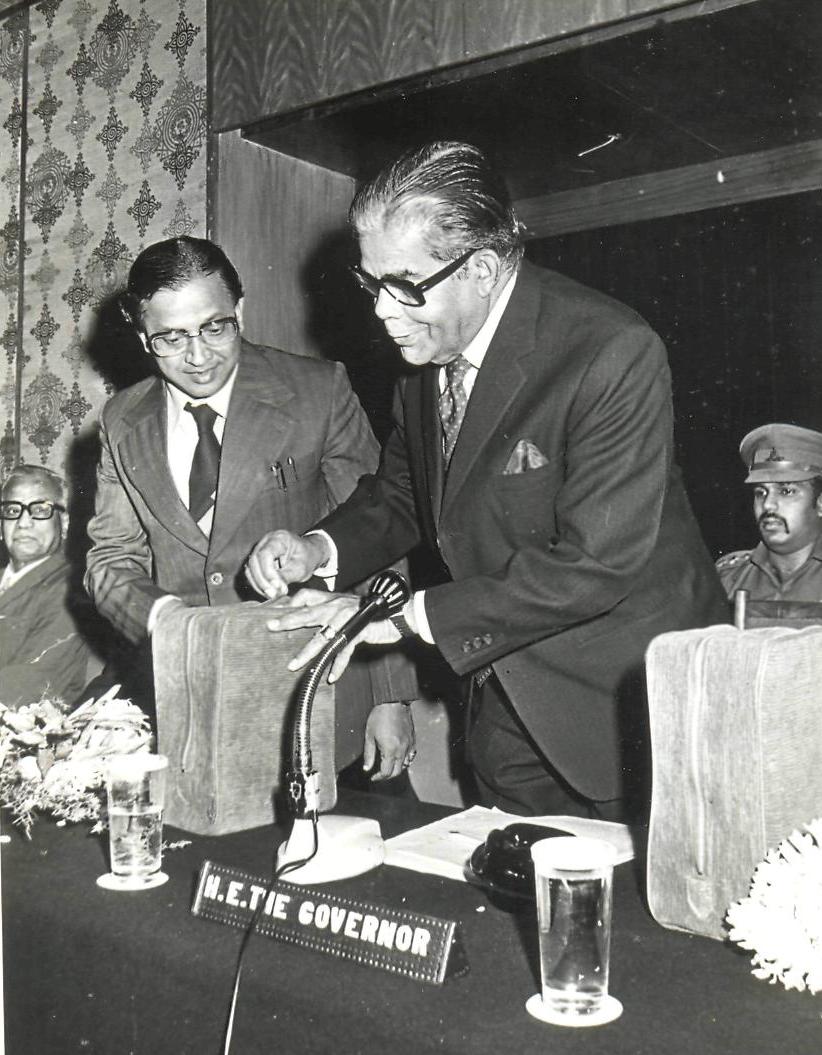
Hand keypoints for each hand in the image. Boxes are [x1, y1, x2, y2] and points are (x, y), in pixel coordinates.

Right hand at [245, 530, 328, 599]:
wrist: (308, 553)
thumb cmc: (307, 557)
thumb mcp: (301, 568)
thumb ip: (286, 576)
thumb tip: (274, 588)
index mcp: (279, 538)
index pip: (265, 554)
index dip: (267, 572)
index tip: (277, 587)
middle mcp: (266, 541)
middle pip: (254, 561)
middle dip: (262, 581)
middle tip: (274, 594)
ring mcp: (260, 549)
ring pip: (250, 569)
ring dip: (259, 585)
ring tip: (273, 595)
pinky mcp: (258, 560)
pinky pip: (252, 573)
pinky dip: (258, 584)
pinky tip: (269, 592)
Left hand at [265, 588, 400, 681]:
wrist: (395, 614)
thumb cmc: (368, 612)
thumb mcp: (345, 606)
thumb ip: (327, 608)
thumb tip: (306, 612)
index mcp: (331, 600)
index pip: (305, 598)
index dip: (289, 604)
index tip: (273, 613)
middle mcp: (336, 608)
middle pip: (308, 615)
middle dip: (289, 621)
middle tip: (271, 626)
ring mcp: (347, 620)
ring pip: (323, 638)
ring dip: (308, 653)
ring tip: (294, 665)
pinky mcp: (359, 632)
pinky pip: (345, 651)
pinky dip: (338, 665)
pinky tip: (330, 677)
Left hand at [363, 703, 415, 781]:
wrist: (393, 702)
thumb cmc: (379, 716)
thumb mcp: (369, 735)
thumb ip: (368, 754)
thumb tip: (366, 768)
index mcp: (390, 750)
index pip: (386, 772)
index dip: (378, 777)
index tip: (373, 776)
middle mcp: (401, 750)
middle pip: (397, 771)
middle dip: (387, 776)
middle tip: (379, 775)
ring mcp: (409, 745)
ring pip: (405, 765)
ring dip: (396, 769)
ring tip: (388, 766)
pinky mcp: (412, 740)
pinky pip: (411, 756)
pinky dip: (405, 761)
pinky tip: (399, 758)